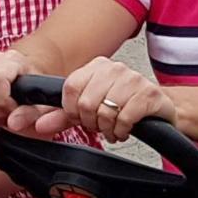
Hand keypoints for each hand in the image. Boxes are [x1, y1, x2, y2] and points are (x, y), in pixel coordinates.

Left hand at [44, 56, 170, 144]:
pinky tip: (125, 128)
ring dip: (108, 129)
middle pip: (86, 103)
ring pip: (105, 112)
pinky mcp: (148, 94)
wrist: (158, 108)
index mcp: (97, 66)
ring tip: (115, 127)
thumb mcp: (89, 110)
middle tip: (101, 125)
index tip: (82, 117)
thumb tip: (38, 125)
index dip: (73, 111)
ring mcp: (133, 79)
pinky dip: (122, 130)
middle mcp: (114, 68)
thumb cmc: (123, 106)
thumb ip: (62, 116)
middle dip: (92, 123)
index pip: (71, 88)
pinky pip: (124, 118)